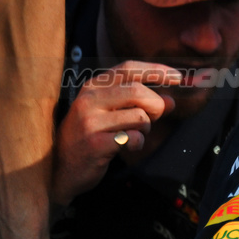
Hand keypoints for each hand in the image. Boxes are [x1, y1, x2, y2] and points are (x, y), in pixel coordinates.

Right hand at [51, 61, 180, 206]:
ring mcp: (89, 122)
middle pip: (138, 91)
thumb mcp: (112, 115)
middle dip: (156, 105)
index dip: (156, 71)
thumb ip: (140, 105)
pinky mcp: (94, 143)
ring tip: (133, 134)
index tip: (178, 77)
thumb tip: (171, 100)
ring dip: (145, 127)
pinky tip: (127, 146)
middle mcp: (88, 100)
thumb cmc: (90, 138)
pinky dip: (138, 142)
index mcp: (92, 87)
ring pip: (139, 115)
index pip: (128, 68)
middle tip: (155, 117)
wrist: (61, 170)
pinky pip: (133, 137)